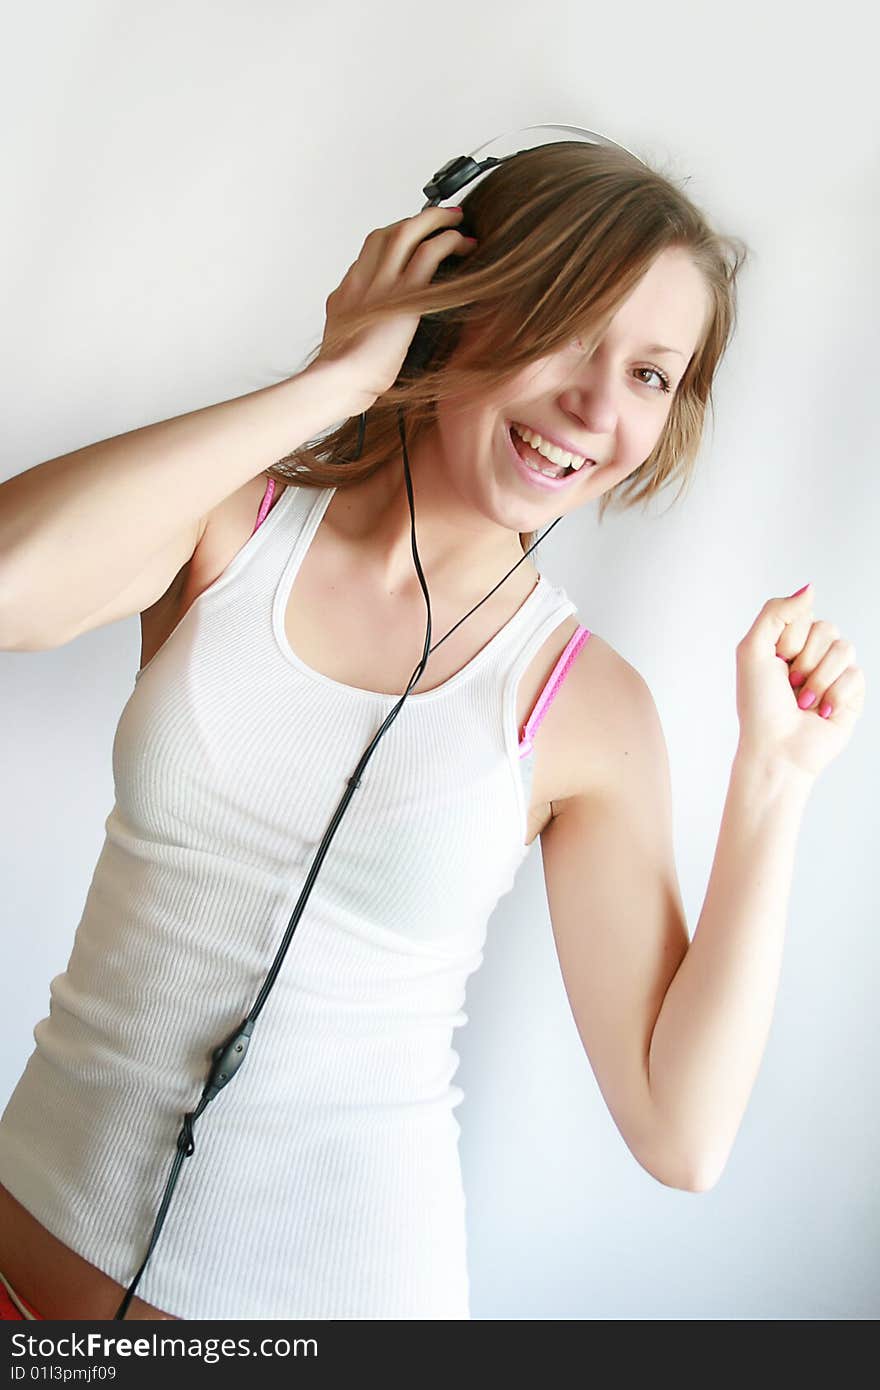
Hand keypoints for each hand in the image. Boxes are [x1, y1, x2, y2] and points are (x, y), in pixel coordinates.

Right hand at [313, 206, 477, 413]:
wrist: (340, 380)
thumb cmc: (346, 376)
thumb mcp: (346, 347)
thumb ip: (361, 333)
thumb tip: (377, 336)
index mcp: (347, 293)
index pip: (369, 254)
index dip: (394, 239)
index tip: (412, 240)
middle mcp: (362, 280)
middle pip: (386, 234)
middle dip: (415, 221)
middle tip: (438, 219)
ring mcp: (381, 283)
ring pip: (407, 232)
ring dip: (434, 220)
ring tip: (456, 220)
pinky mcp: (403, 293)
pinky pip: (428, 252)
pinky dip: (447, 240)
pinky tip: (460, 242)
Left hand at [735, 583, 865, 781]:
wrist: (776, 749)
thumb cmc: (759, 705)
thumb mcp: (752, 650)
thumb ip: (776, 612)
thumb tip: (810, 588)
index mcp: (788, 642)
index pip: (805, 614)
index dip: (790, 638)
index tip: (775, 661)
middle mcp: (812, 655)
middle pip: (828, 629)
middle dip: (805, 660)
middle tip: (790, 684)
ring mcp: (834, 674)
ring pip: (844, 649)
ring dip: (819, 679)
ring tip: (804, 702)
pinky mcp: (852, 694)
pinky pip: (856, 675)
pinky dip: (835, 695)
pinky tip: (822, 712)